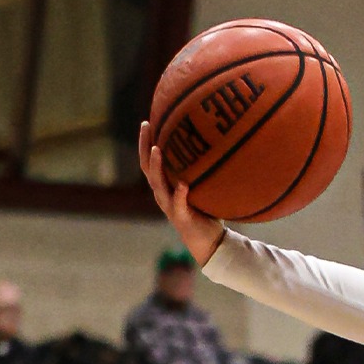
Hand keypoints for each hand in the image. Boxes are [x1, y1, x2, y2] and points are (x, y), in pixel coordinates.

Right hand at [138, 119, 224, 264]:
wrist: (209, 242)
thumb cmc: (206, 211)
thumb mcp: (203, 186)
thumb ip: (203, 170)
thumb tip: (218, 144)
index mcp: (165, 186)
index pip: (150, 161)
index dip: (146, 142)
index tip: (148, 121)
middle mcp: (162, 194)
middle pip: (147, 167)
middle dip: (145, 145)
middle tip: (146, 125)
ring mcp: (169, 206)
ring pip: (157, 184)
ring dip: (157, 166)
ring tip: (158, 149)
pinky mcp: (181, 218)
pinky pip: (178, 204)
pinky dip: (180, 194)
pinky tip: (183, 184)